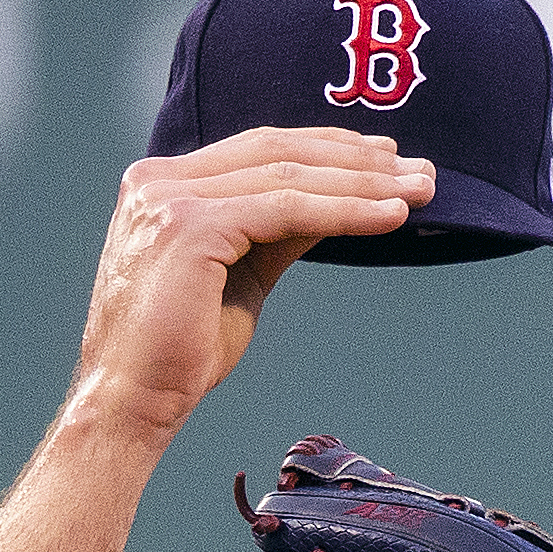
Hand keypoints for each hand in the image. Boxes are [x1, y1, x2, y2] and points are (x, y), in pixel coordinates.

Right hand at [68, 128, 434, 442]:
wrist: (130, 403)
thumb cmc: (180, 354)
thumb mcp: (241, 277)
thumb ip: (278, 233)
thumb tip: (337, 203)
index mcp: (163, 185)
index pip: (258, 149)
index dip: (328, 148)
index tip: (385, 158)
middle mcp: (159, 180)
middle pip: (277, 151)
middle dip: (357, 159)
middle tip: (422, 170)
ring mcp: (169, 199)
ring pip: (287, 176)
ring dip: (363, 182)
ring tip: (419, 191)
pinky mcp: (189, 228)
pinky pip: (285, 210)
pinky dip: (343, 211)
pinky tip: (388, 216)